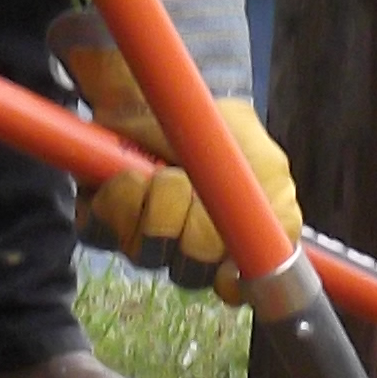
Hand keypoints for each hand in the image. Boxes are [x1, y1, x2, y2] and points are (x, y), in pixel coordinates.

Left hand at [49, 0, 296, 280]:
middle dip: (189, 220)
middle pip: (186, 270)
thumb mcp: (265, 166)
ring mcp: (142, 239)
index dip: (223, 273)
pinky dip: (112, 199)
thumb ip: (277, 215)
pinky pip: (99, 232)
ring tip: (159, 167)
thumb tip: (264, 261)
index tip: (225, 249)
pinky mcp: (101, 221)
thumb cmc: (220, 127)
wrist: (169, 89)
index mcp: (229, 246)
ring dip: (151, 202)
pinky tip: (126, 172)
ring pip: (144, 251)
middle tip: (190, 180)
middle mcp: (185, 249)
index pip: (228, 287)